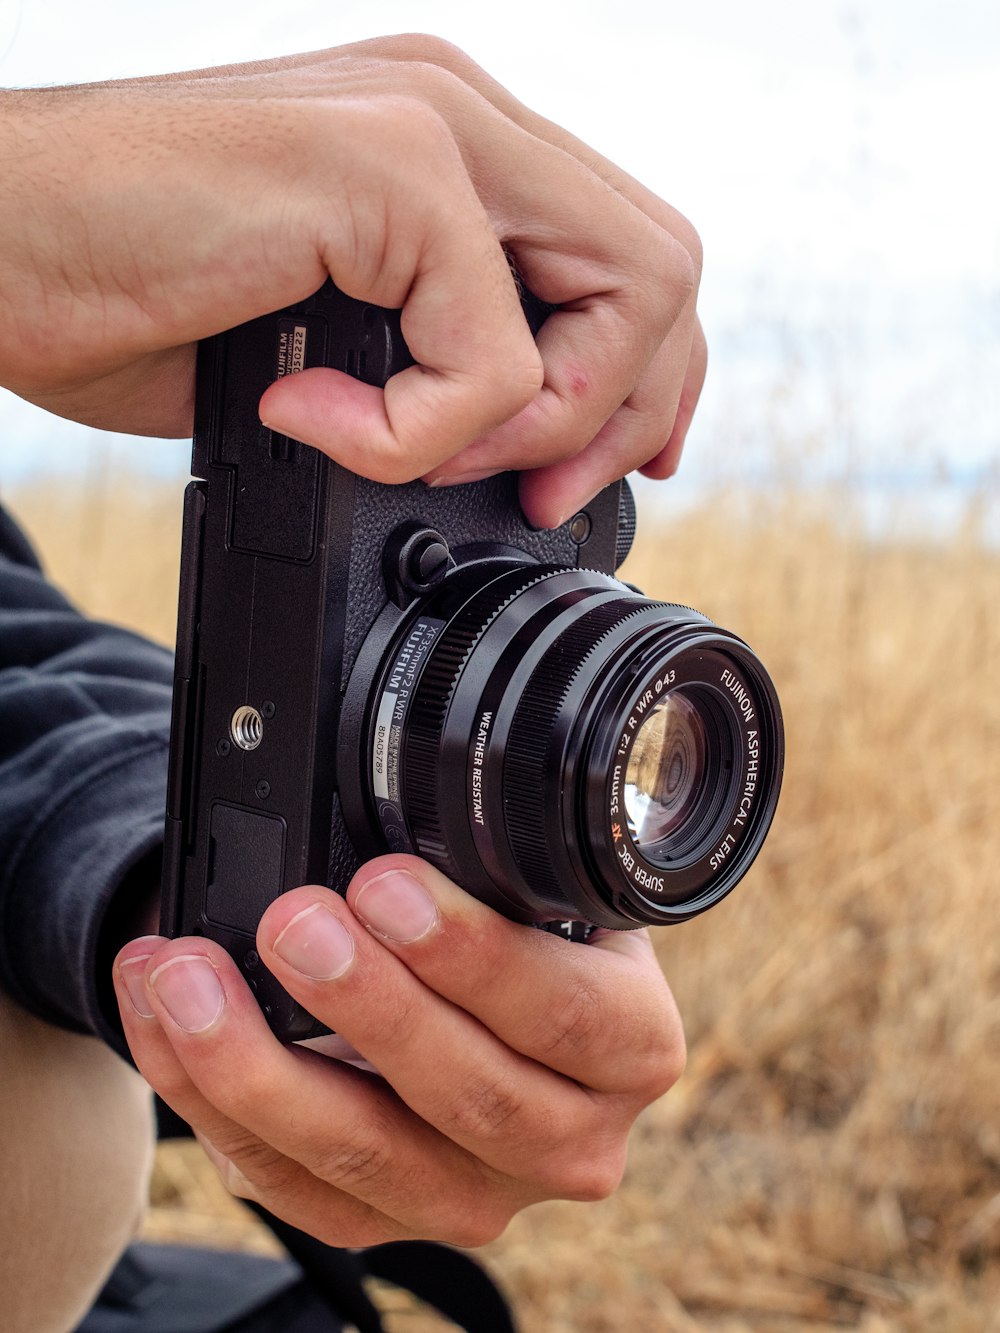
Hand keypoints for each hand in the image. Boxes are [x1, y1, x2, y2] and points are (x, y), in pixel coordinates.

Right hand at [0, 36, 703, 526]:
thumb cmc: (130, 293)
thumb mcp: (330, 341)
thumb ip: (435, 363)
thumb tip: (518, 447)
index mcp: (455, 149)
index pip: (634, 258)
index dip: (647, 379)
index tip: (592, 469)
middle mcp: (459, 116)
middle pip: (662, 273)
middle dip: (619, 415)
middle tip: (534, 493)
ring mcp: (430, 126)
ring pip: (625, 298)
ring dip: (528, 423)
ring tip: (402, 444)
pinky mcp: (384, 165)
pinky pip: (491, 357)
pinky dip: (409, 433)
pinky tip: (309, 414)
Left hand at [113, 854, 684, 1246]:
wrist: (491, 1004)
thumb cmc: (520, 925)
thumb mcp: (547, 889)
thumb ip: (510, 869)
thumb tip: (416, 806)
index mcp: (629, 1047)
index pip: (569, 1015)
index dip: (474, 956)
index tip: (383, 884)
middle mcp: (570, 1138)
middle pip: (470, 1095)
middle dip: (366, 1004)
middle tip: (291, 920)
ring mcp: (476, 1193)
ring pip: (365, 1156)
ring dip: (257, 1063)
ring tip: (184, 973)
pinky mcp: (385, 1221)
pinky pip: (288, 1183)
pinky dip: (208, 1097)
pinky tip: (159, 1018)